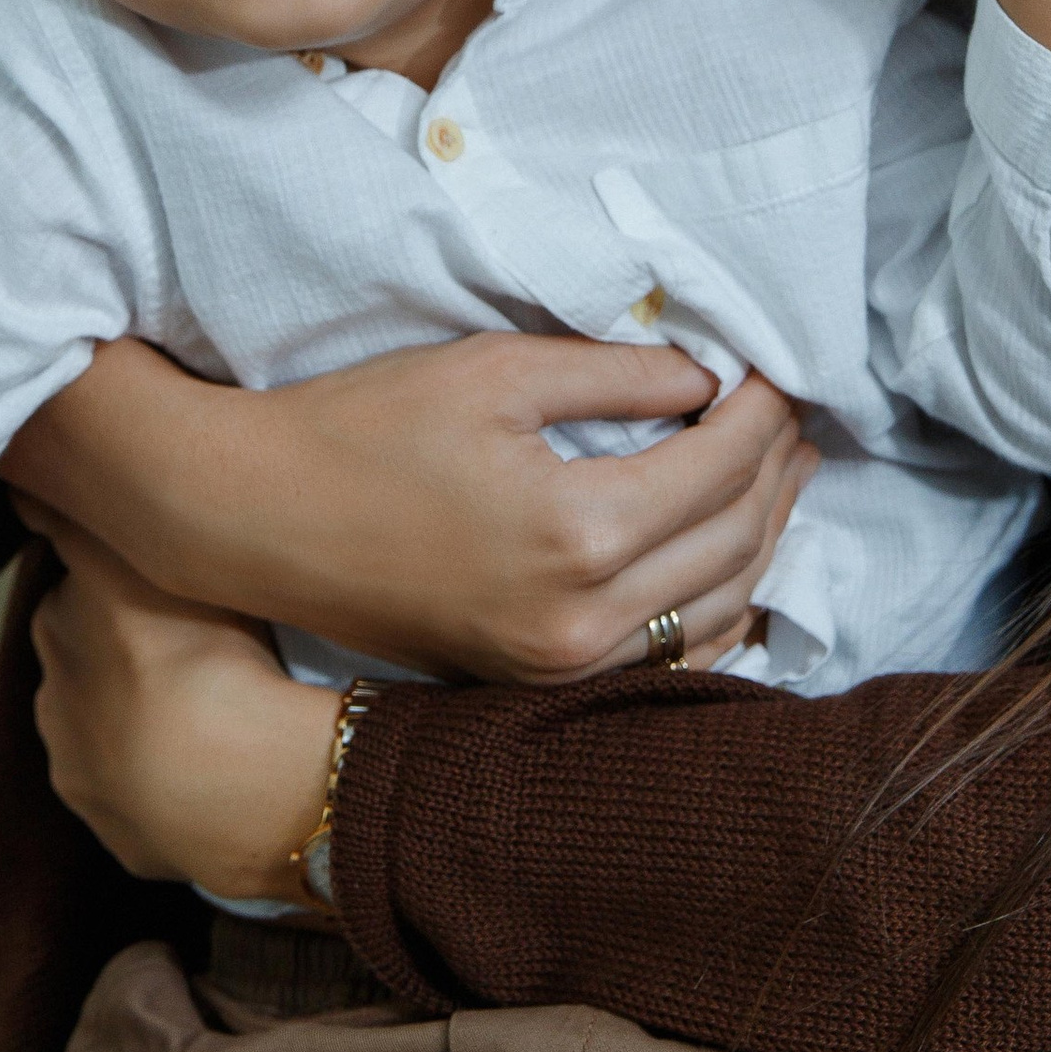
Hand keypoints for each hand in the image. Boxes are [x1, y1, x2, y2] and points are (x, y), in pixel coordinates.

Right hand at [2, 337, 813, 680]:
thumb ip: (617, 372)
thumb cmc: (364, 426)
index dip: (764, 412)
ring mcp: (561, 664)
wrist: (257, 520)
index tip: (778, 371)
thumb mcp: (495, 368)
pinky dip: (718, 606)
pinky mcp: (537, 682)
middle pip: (735, 541)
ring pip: (717, 606)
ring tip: (777, 474)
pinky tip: (729, 560)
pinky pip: (669, 658)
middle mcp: (582, 617)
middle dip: (776, 471)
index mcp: (575, 530)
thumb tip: (710, 381)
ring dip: (761, 538)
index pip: (721, 467)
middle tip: (793, 417)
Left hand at [21, 507, 342, 894]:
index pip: (77, 596)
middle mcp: (54, 709)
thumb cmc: (200, 650)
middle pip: (90, 669)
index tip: (166, 589)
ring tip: (214, 716)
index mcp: (56, 633)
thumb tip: (23, 481)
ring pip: (113, 742)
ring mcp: (86, 784)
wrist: (233, 782)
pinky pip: (148, 807)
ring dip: (145, 728)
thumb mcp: (143, 554)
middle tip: (198, 650)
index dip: (121, 589)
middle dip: (127, 661)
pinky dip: (171, 791)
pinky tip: (216, 771)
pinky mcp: (125, 842)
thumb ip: (79, 515)